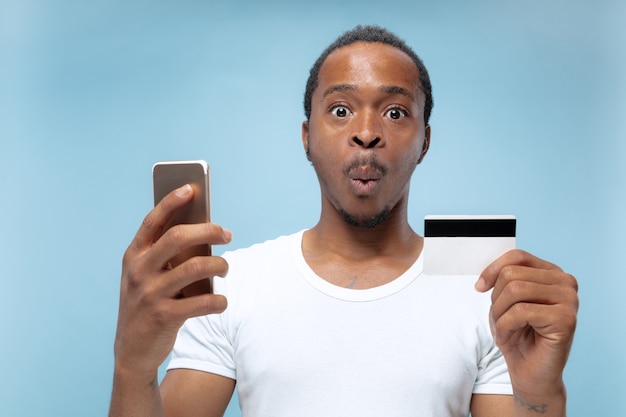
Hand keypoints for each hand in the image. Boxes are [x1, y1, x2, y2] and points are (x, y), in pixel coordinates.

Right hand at [114, 184, 230, 375]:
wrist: (131, 350)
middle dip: (208, 230)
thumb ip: (167, 256)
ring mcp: (150, 293)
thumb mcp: (147, 276)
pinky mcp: (164, 316)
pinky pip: (202, 302)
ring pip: (195, 267)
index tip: (191, 188)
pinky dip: (218, 301)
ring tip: (225, 268)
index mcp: (134, 256)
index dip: (171, 202)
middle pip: (178, 237)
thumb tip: (205, 234)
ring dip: (219, 265)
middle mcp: (139, 271)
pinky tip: (221, 301)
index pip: (152, 221)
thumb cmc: (147, 303)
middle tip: (227, 234)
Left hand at [475, 250, 578, 399]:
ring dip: (499, 313)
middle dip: (496, 299)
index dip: (492, 269)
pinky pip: (521, 311)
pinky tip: (511, 337)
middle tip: (499, 320)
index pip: (517, 257)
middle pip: (512, 274)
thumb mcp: (504, 301)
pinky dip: (506, 325)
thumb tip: (488, 275)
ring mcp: (569, 300)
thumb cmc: (518, 336)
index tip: (480, 288)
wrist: (530, 373)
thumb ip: (503, 279)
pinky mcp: (566, 319)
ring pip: (515, 290)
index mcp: (552, 273)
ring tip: (504, 329)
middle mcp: (565, 282)